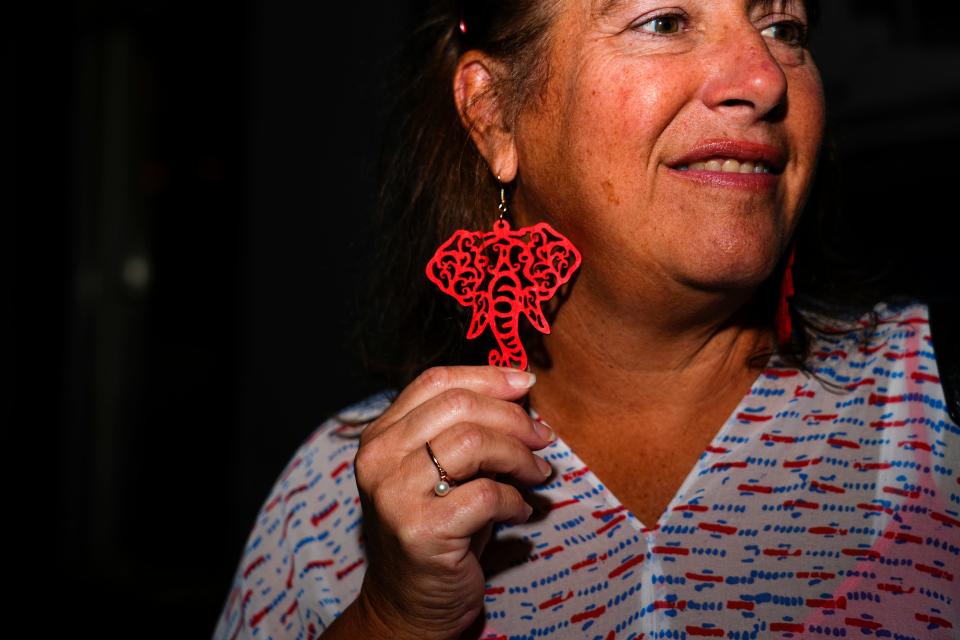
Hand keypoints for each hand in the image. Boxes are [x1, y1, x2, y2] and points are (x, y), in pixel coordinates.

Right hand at [350, 365, 555, 639]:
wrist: (408, 604)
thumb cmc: (435, 530)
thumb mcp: (439, 472)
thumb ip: (464, 431)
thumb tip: (520, 394)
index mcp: (380, 436)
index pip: (435, 382)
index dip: (487, 376)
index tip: (526, 383)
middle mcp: (379, 460)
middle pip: (459, 406)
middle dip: (513, 418)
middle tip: (543, 436)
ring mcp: (395, 495)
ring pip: (475, 443)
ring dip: (519, 456)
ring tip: (537, 474)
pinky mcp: (422, 531)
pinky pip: (487, 494)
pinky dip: (516, 500)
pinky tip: (520, 512)